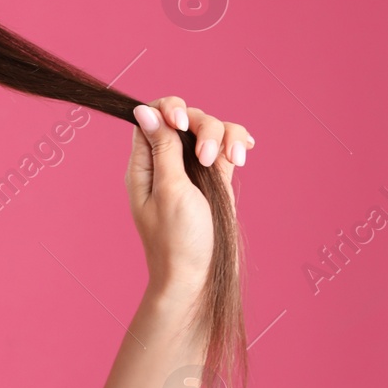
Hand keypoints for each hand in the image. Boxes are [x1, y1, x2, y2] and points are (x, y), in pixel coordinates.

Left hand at [127, 96, 254, 297]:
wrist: (199, 278)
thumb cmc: (179, 240)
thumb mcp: (169, 190)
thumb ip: (162, 149)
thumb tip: (144, 110)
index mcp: (144, 165)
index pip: (150, 116)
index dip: (169, 109)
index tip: (182, 123)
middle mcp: (166, 164)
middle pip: (184, 118)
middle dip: (203, 126)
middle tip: (206, 159)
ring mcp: (192, 170)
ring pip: (209, 130)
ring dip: (224, 136)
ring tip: (232, 161)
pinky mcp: (215, 180)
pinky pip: (225, 148)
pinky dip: (236, 144)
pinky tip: (243, 154)